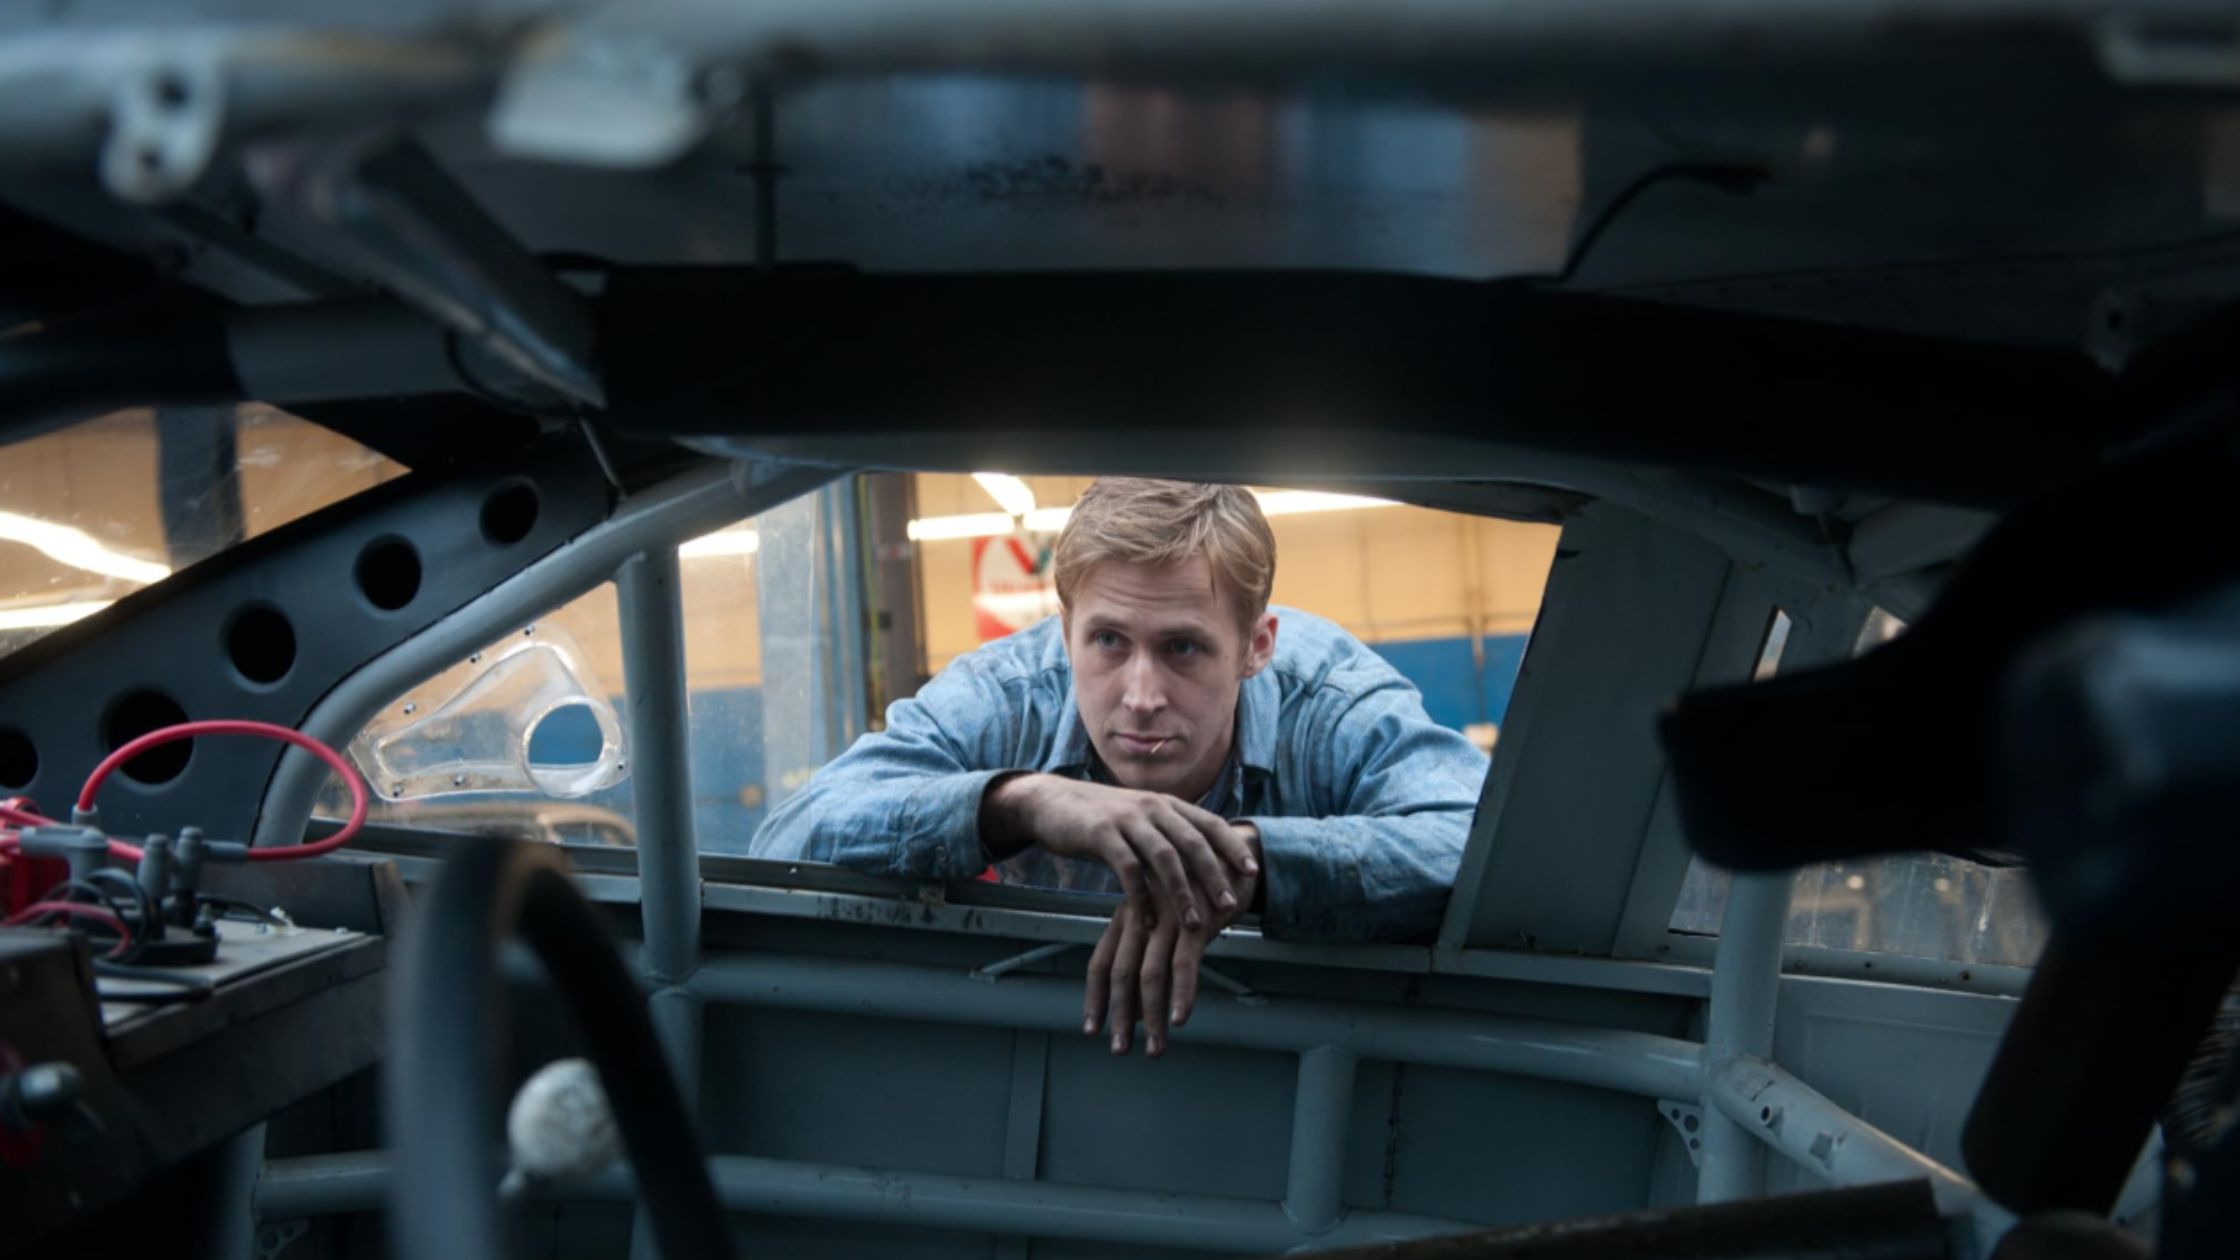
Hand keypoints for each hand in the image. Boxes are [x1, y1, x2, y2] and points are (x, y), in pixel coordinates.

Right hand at [982, 775, 1256, 931]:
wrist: (1050, 802)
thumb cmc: (1100, 818)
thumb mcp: (1140, 819)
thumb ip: (1168, 835)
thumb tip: (1201, 865)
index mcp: (1166, 803)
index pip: (1209, 823)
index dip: (1232, 846)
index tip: (1252, 872)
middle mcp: (1152, 807)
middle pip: (1193, 842)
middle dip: (1215, 875)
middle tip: (1230, 906)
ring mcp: (1127, 819)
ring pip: (1165, 858)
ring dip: (1182, 893)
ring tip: (1194, 923)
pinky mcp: (1101, 834)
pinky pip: (1128, 869)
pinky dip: (1140, 897)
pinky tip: (1146, 921)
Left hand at [1085, 825, 1260, 1057]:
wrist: (1232, 852)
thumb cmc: (1198, 889)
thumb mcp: (1165, 914)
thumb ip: (1149, 948)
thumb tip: (1137, 995)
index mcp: (1130, 914)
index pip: (1102, 961)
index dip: (1094, 998)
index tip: (1091, 1029)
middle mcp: (1143, 916)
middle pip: (1120, 973)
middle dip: (1119, 1016)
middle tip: (1120, 1050)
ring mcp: (1168, 918)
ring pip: (1150, 974)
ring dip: (1150, 1016)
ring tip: (1154, 1048)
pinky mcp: (1196, 920)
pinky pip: (1184, 964)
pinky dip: (1181, 994)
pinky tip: (1179, 1019)